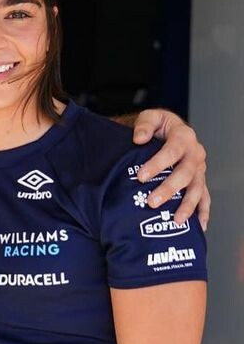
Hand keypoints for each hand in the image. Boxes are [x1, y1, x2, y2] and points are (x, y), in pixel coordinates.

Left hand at [132, 109, 208, 228]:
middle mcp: (195, 154)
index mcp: (184, 136)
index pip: (172, 151)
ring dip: (187, 205)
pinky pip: (204, 197)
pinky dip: (203, 211)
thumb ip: (144, 124)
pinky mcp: (199, 181)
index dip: (157, 164)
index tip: (141, 176)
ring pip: (196, 188)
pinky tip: (200, 225)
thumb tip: (139, 138)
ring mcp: (199, 169)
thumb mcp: (150, 118)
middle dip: (169, 189)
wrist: (166, 131)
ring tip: (175, 220)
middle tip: (151, 202)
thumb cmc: (157, 126)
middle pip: (185, 173)